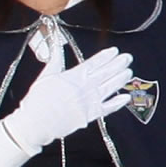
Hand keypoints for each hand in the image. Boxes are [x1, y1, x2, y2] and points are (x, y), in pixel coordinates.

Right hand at [3, 47, 132, 154]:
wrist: (35, 123)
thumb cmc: (38, 99)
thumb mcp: (46, 75)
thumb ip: (56, 59)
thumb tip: (56, 43)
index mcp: (73, 76)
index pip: (94, 62)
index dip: (106, 56)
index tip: (115, 50)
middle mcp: (84, 87)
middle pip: (105, 73)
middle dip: (118, 64)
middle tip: (128, 58)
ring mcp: (89, 101)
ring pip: (109, 88)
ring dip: (120, 79)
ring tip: (129, 72)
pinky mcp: (90, 115)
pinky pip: (108, 108)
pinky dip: (118, 103)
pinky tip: (126, 97)